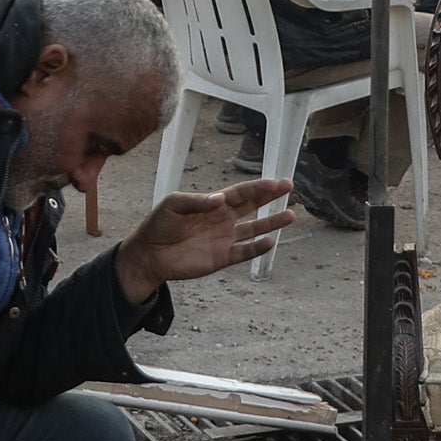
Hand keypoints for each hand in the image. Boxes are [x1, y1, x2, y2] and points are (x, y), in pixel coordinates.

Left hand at [115, 179, 295, 300]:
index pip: (241, 193)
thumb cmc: (159, 224)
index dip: (259, 187)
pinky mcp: (221, 258)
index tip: (276, 182)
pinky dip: (257, 248)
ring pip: (254, 229)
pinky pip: (244, 252)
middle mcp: (223, 219)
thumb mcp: (174, 204)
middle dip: (271, 197)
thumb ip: (198, 201)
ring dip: (271, 223)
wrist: (149, 254)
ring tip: (290, 215)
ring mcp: (224, 239)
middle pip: (252, 206)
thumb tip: (221, 200)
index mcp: (213, 204)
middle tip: (290, 187)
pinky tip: (271, 242)